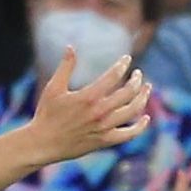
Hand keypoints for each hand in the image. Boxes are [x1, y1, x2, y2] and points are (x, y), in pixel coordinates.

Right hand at [24, 49, 152, 165]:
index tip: (127, 59)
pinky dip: (140, 127)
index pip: (114, 76)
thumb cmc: (46, 114)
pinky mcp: (105, 141)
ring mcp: (104, 128)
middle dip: (136, 80)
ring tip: (147, 88)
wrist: (43, 144)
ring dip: (143, 98)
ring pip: (133, 111)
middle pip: (128, 92)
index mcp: (88, 97)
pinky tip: (146, 118)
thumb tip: (70, 46)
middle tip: (138, 74)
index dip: (122, 65)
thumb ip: (65, 66)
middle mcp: (99, 112)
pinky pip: (129, 135)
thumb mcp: (53, 88)